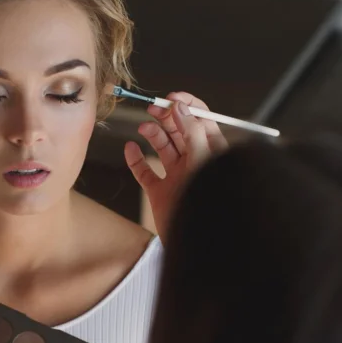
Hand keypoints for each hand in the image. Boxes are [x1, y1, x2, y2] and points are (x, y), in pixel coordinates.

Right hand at [124, 91, 228, 239]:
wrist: (201, 244)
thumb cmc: (211, 203)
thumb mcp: (203, 160)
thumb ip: (192, 132)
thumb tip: (181, 108)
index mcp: (211, 152)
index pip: (200, 120)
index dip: (186, 106)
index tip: (171, 98)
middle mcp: (195, 162)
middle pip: (179, 130)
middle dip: (166, 117)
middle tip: (152, 108)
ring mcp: (177, 177)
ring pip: (162, 146)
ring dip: (152, 134)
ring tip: (143, 128)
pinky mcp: (160, 193)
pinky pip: (145, 172)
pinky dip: (135, 159)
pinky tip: (130, 149)